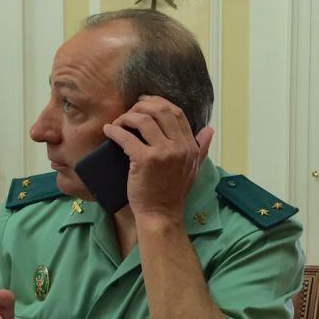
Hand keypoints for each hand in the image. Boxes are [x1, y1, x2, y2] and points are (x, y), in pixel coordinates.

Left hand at [102, 96, 213, 221]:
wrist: (161, 214)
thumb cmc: (173, 193)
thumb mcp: (193, 169)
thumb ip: (201, 148)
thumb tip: (209, 130)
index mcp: (190, 146)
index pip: (177, 113)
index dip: (158, 103)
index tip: (144, 104)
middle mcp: (179, 147)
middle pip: (161, 110)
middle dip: (142, 106)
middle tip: (130, 112)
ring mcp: (163, 153)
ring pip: (143, 119)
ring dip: (127, 117)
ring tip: (119, 123)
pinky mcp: (145, 160)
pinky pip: (126, 136)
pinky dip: (114, 131)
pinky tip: (109, 131)